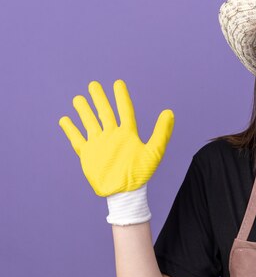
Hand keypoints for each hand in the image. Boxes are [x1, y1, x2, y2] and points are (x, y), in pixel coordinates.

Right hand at [59, 80, 173, 196]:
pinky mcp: (88, 154)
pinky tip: (65, 119)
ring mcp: (100, 144)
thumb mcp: (154, 152)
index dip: (121, 97)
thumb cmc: (140, 174)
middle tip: (93, 84)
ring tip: (79, 98)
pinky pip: (77, 139)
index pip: (124, 110)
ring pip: (90, 123)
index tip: (118, 83)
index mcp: (128, 134)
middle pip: (104, 113)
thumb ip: (161, 132)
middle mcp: (113, 136)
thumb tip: (170, 112)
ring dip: (84, 110)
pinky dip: (70, 129)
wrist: (124, 193)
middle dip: (99, 99)